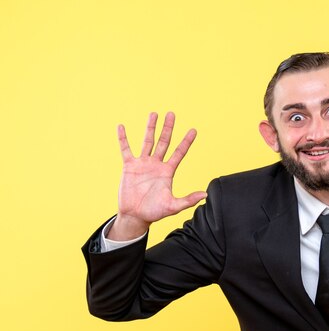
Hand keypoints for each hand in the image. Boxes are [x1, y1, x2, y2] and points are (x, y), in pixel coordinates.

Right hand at [108, 112, 206, 240]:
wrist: (135, 216)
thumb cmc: (154, 212)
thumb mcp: (173, 206)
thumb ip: (188, 200)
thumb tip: (205, 195)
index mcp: (168, 171)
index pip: (179, 152)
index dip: (186, 141)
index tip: (194, 130)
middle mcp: (156, 164)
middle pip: (164, 142)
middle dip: (168, 128)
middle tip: (172, 114)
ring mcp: (142, 164)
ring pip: (147, 142)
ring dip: (150, 128)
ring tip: (154, 114)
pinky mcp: (129, 166)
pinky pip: (125, 149)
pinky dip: (123, 138)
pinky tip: (121, 126)